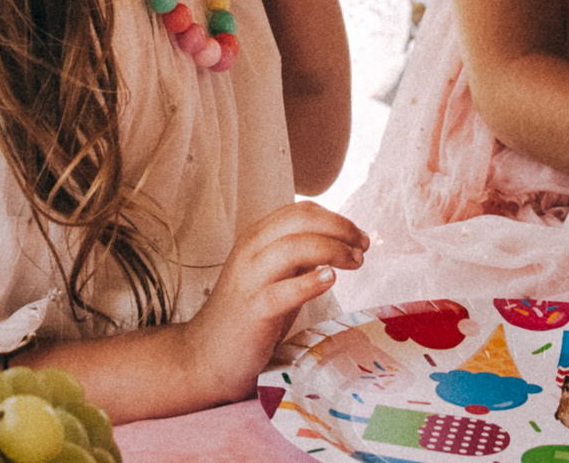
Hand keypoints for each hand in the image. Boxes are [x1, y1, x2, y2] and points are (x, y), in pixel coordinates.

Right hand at [181, 202, 367, 403]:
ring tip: (355, 262)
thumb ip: (300, 258)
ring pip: (294, 246)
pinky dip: (310, 282)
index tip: (359, 237)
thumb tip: (340, 244)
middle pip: (301, 220)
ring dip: (333, 249)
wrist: (205, 356)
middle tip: (363, 247)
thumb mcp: (275, 277)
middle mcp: (251, 250)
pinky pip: (283, 290)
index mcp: (257, 238)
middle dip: (341, 228)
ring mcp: (250, 278)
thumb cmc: (245, 317)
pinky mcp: (253, 309)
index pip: (301, 211)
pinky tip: (330, 279)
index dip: (337, 219)